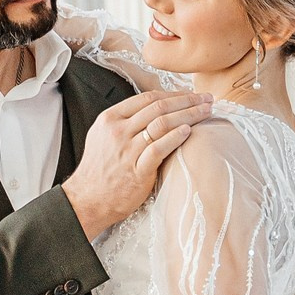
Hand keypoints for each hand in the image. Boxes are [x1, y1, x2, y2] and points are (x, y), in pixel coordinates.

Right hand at [61, 88, 212, 239]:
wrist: (88, 200)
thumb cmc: (99, 169)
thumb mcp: (103, 136)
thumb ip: (125, 120)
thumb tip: (153, 108)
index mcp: (111, 118)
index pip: (147, 98)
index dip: (173, 94)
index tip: (191, 94)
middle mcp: (119, 131)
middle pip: (159, 107)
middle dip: (187, 100)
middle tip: (207, 99)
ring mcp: (127, 150)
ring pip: (162, 124)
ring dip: (189, 115)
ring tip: (206, 111)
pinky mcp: (137, 170)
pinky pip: (159, 148)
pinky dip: (175, 137)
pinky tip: (189, 131)